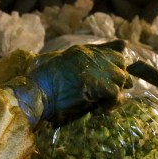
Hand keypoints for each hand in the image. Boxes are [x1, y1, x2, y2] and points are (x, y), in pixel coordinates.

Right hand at [11, 40, 131, 124]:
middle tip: (110, 93)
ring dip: (115, 93)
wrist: (36, 92)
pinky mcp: (97, 85)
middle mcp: (91, 56)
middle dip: (119, 78)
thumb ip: (84, 60)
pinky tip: (99, 109)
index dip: (118, 64)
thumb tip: (115, 49)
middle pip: (120, 63)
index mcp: (83, 51)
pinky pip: (115, 93)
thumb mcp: (65, 65)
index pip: (113, 51)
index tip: (117, 77)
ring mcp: (95, 69)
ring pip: (121, 78)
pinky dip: (111, 104)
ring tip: (103, 103)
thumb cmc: (45, 82)